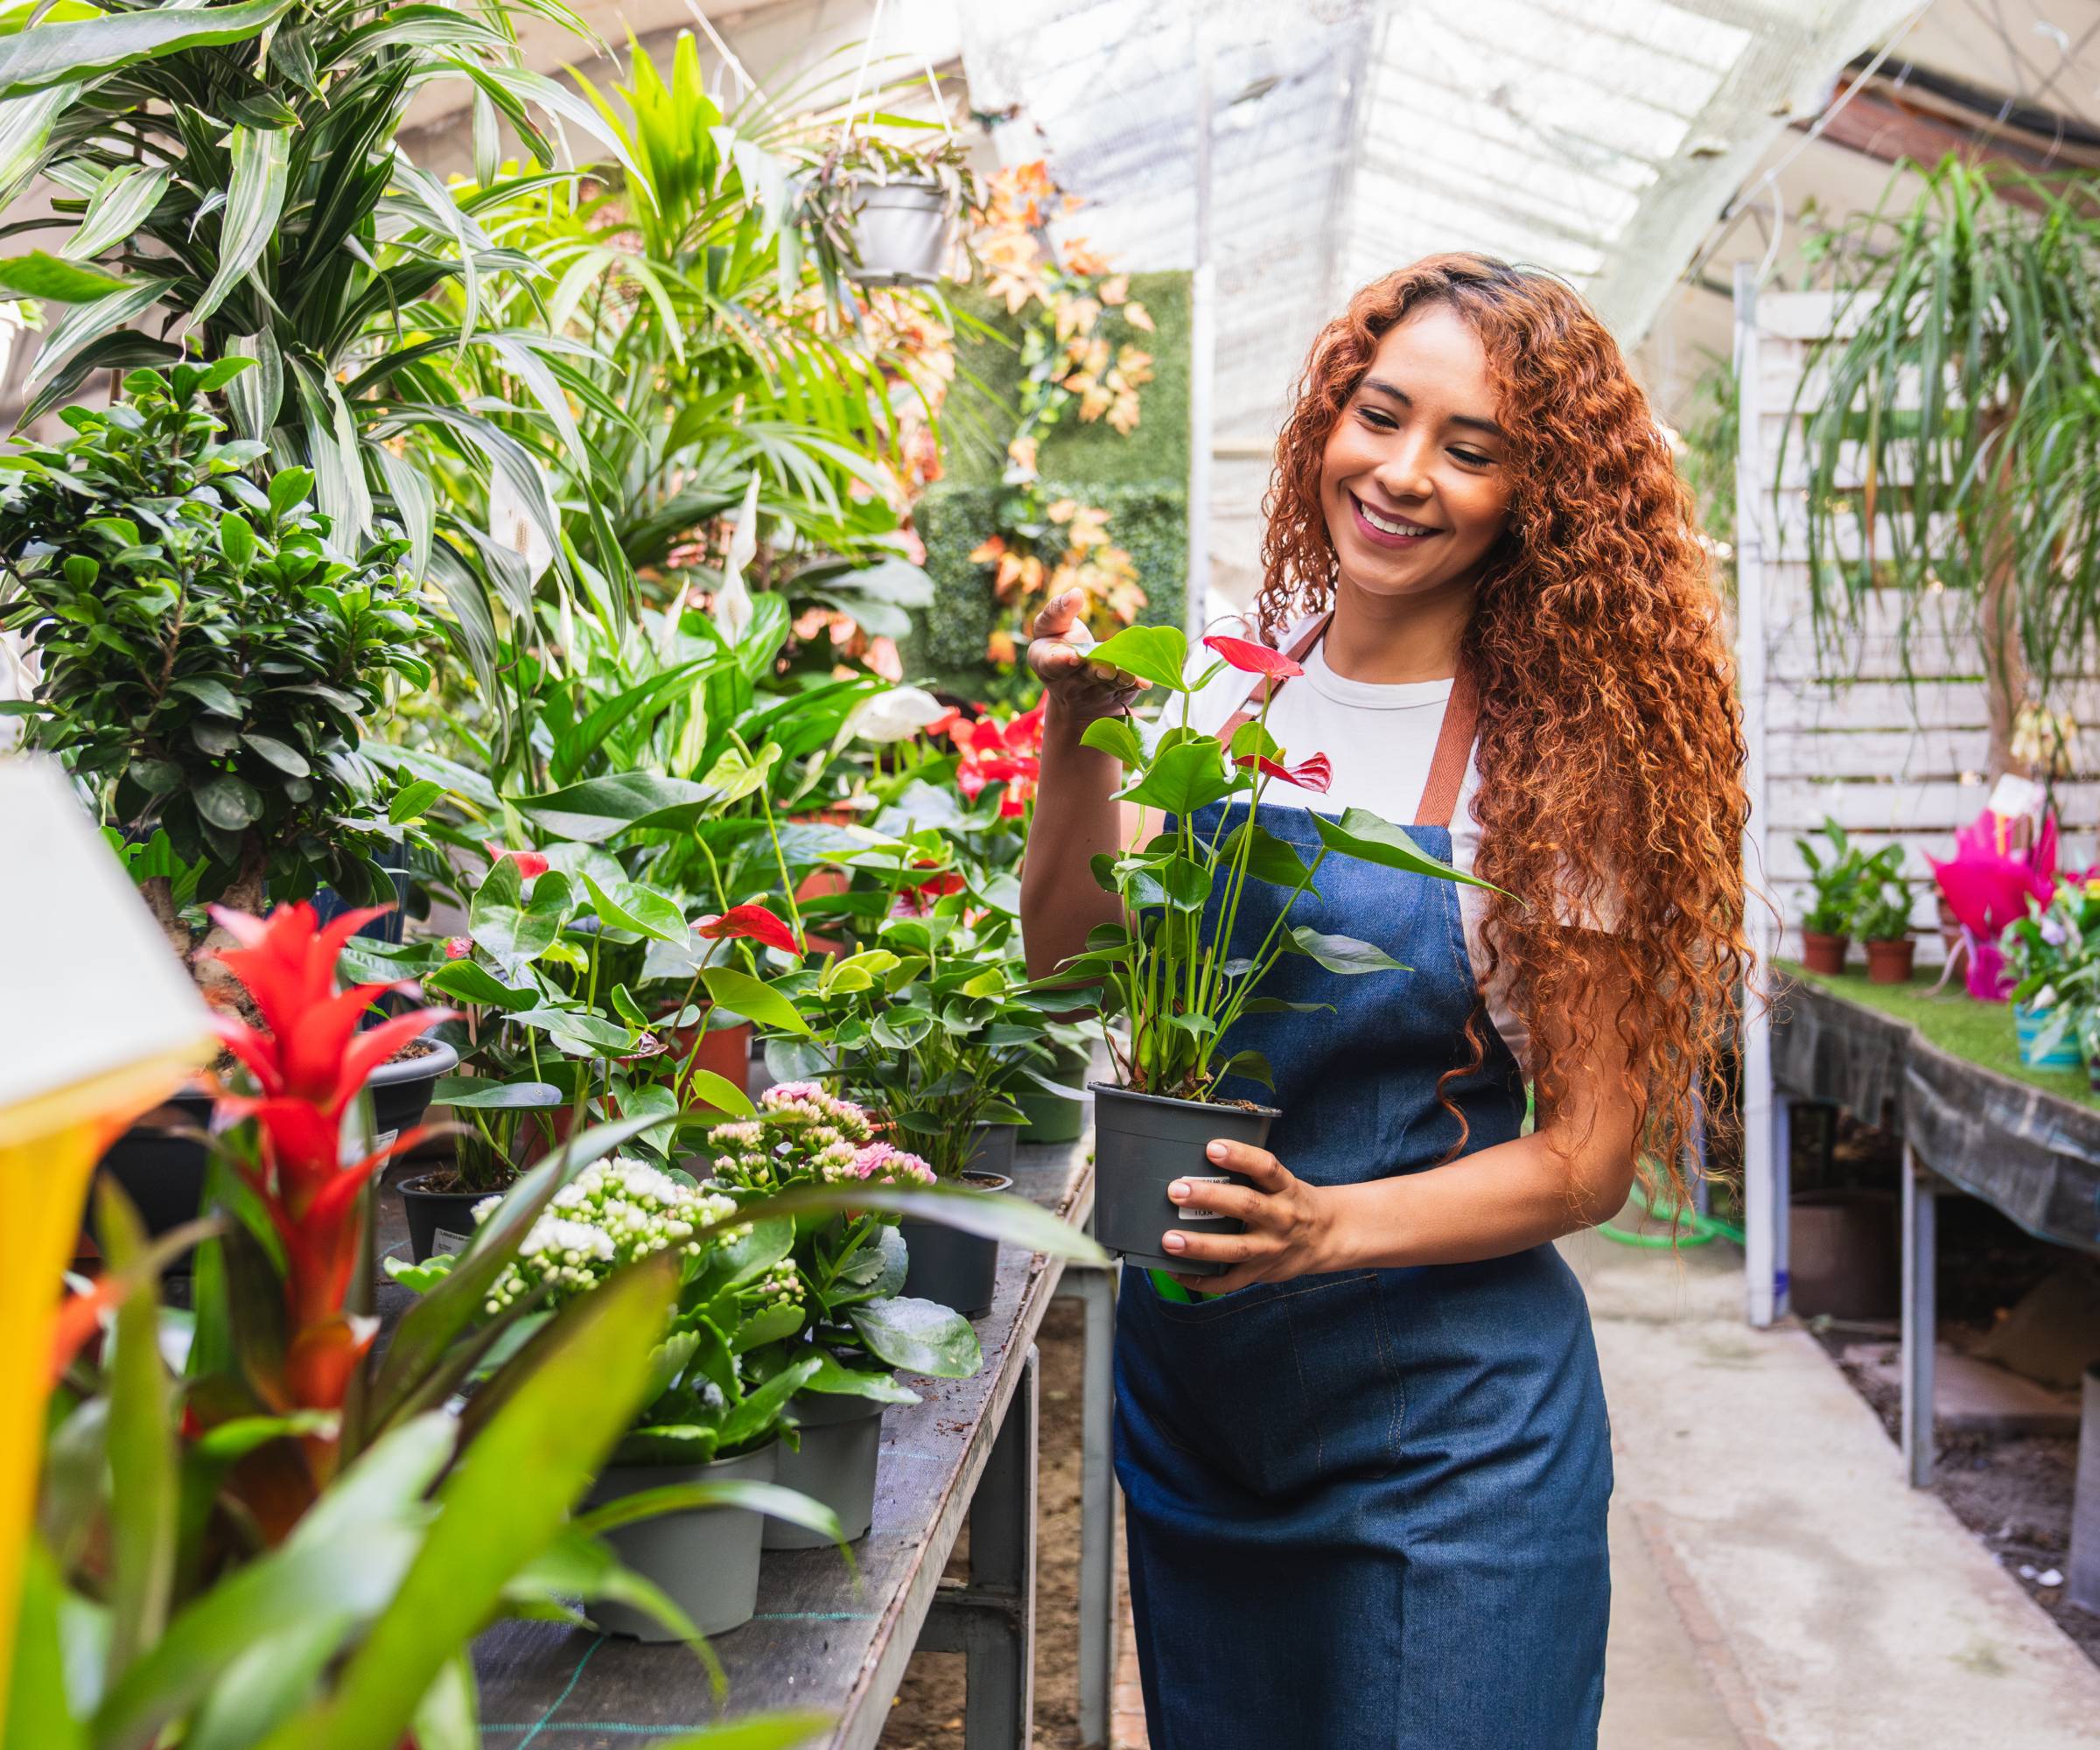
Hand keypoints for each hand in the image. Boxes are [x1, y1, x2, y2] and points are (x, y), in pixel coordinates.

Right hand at [1027, 588, 1148, 725]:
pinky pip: (1125, 692)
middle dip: (1096, 672)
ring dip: (1119, 680)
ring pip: (1107, 686)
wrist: (1071, 689)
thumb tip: (1076, 593)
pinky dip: (1135, 685)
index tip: (1073, 656)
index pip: (1053, 665)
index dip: (1063, 662)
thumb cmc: (1058, 646)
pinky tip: (1145, 682)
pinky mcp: (1113, 696)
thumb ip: (1058, 611)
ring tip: (1129, 675)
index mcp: (1047, 664)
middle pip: (1084, 677)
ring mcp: (1092, 694)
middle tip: (1107, 669)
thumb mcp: (1049, 628)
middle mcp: (1068, 683)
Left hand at [1161, 1140, 1339, 1293]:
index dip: (1241, 1156)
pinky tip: (1174, 1271)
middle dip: (1209, 1198)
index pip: (1266, 1167)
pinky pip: (1230, 1282)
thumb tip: (1196, 1159)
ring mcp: (1272, 1248)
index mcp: (1285, 1188)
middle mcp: (1281, 1217)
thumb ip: (1250, 1174)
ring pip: (1235, 1249)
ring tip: (1169, 1240)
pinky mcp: (1262, 1273)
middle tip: (1176, 1190)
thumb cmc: (1291, 1201)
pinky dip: (1201, 1280)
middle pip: (1246, 1206)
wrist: (1327, 1237)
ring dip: (1200, 1246)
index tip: (1212, 1147)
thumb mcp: (1282, 1182)